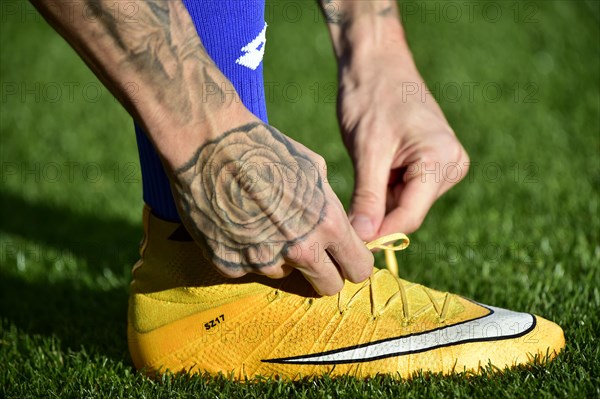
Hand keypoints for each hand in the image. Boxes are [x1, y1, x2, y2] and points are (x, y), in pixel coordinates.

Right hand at [170, 119, 373, 295]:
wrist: (207, 145)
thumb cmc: (264, 148)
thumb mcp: (313, 169)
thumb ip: (330, 206)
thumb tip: (340, 230)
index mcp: (326, 224)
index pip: (358, 268)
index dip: (353, 264)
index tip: (345, 259)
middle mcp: (298, 249)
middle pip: (328, 286)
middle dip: (326, 274)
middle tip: (313, 255)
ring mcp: (262, 262)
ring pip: (284, 274)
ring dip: (280, 257)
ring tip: (261, 220)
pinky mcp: (230, 265)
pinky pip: (249, 268)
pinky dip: (247, 252)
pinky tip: (237, 222)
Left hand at [338, 47, 468, 239]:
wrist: (376, 64)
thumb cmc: (371, 97)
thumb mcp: (367, 150)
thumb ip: (368, 197)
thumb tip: (364, 239)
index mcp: (442, 160)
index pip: (410, 215)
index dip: (379, 234)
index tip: (349, 246)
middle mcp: (451, 165)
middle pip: (408, 212)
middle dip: (376, 215)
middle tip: (343, 209)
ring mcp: (443, 165)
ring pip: (403, 204)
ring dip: (377, 200)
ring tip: (359, 173)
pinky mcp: (430, 164)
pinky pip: (403, 191)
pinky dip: (381, 189)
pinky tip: (370, 169)